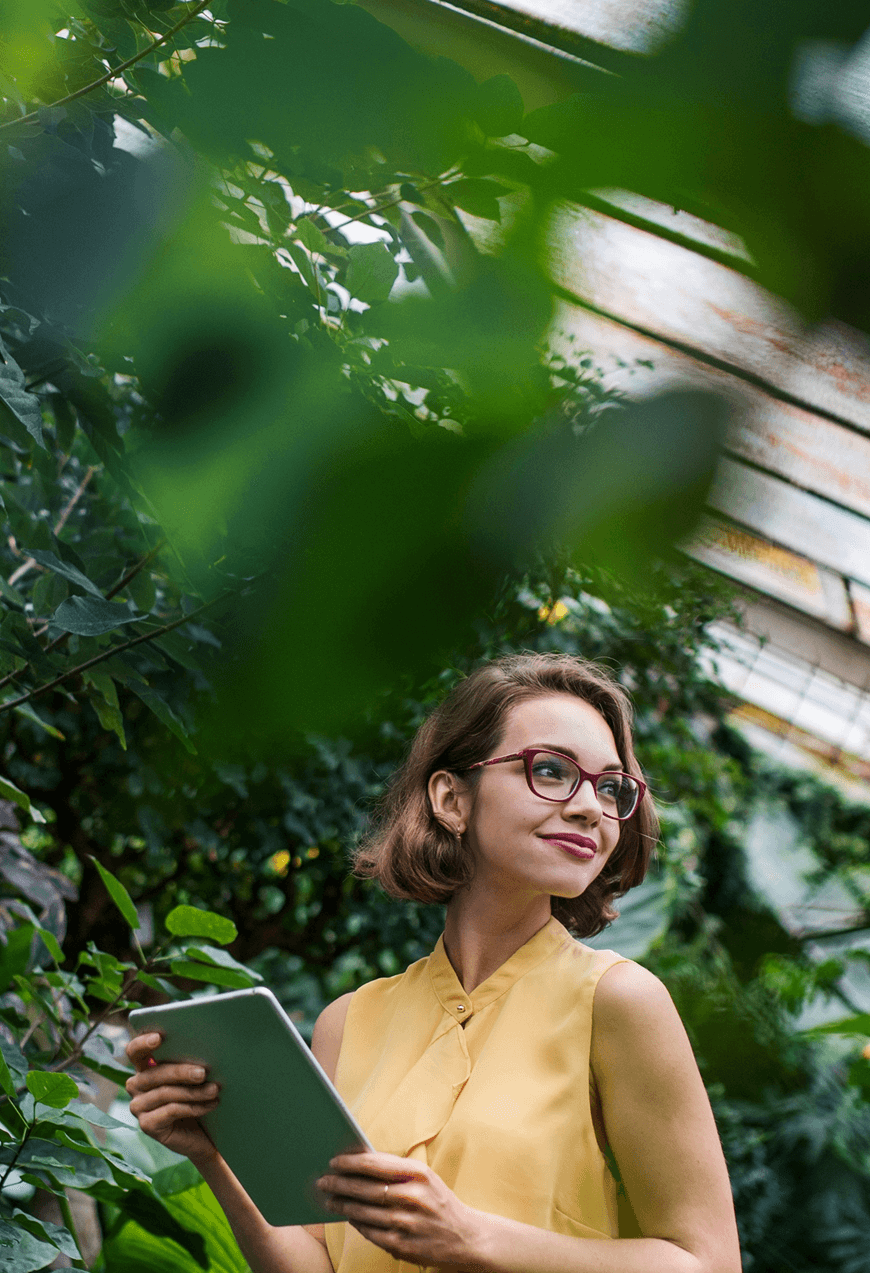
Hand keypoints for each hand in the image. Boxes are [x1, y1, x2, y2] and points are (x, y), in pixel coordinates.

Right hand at [125, 1032, 220, 1163]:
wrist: (203, 1134)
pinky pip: (171, 1111)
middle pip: (155, 1073)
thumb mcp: (192, 1076)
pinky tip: (211, 1104)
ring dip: (193, 1092)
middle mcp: (136, 1086)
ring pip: (165, 1093)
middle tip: (204, 1072)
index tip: (160, 1037)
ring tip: (215, 1089)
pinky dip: (193, 1107)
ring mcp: (138, 1106)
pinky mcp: (147, 1125)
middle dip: (181, 1071)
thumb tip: (205, 1046)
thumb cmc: (198, 1096)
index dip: (143, 1042)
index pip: (134, 1051)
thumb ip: (189, 1061)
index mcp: (144, 1067)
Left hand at [316, 1150, 487, 1272]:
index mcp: (418, 1174)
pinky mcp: (403, 1245)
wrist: (466, 1237)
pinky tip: (349, 1217)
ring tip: (330, 1200)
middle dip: (340, 1184)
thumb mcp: (425, 1178)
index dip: (350, 1162)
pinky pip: (370, 1233)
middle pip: (365, 1189)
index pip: (375, 1164)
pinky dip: (356, 1224)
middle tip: (323, 1181)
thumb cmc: (439, 1202)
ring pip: (363, 1212)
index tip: (334, 1161)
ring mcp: (407, 1223)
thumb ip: (396, 1170)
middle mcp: (412, 1197)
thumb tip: (359, 1162)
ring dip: (342, 1205)